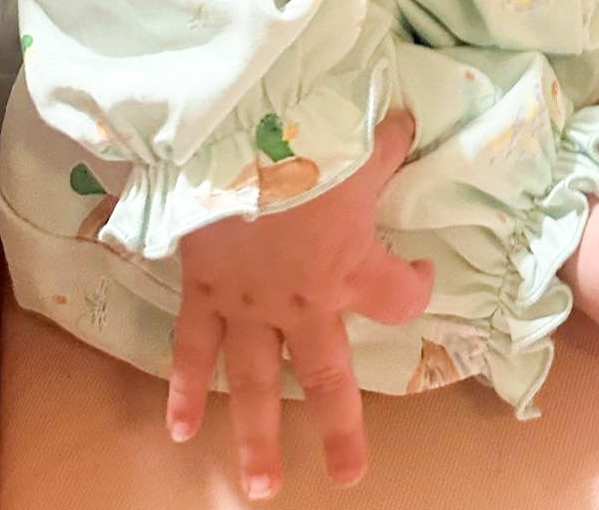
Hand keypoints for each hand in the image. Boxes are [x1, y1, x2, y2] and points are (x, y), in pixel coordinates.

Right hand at [167, 110, 432, 500]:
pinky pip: (192, 349)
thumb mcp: (360, 142)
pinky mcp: (203, 292)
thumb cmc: (308, 138)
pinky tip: (179, 428)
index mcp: (350, 269)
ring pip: (255, 382)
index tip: (419, 272)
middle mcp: (302, 303)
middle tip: (348, 474)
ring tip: (262, 487)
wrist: (233, 135)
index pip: (399, 300)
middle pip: (326, 376)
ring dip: (256, 436)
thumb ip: (386, 147)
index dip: (415, 289)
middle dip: (340, 427)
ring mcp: (248, 306)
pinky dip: (183, 387)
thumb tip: (406, 125)